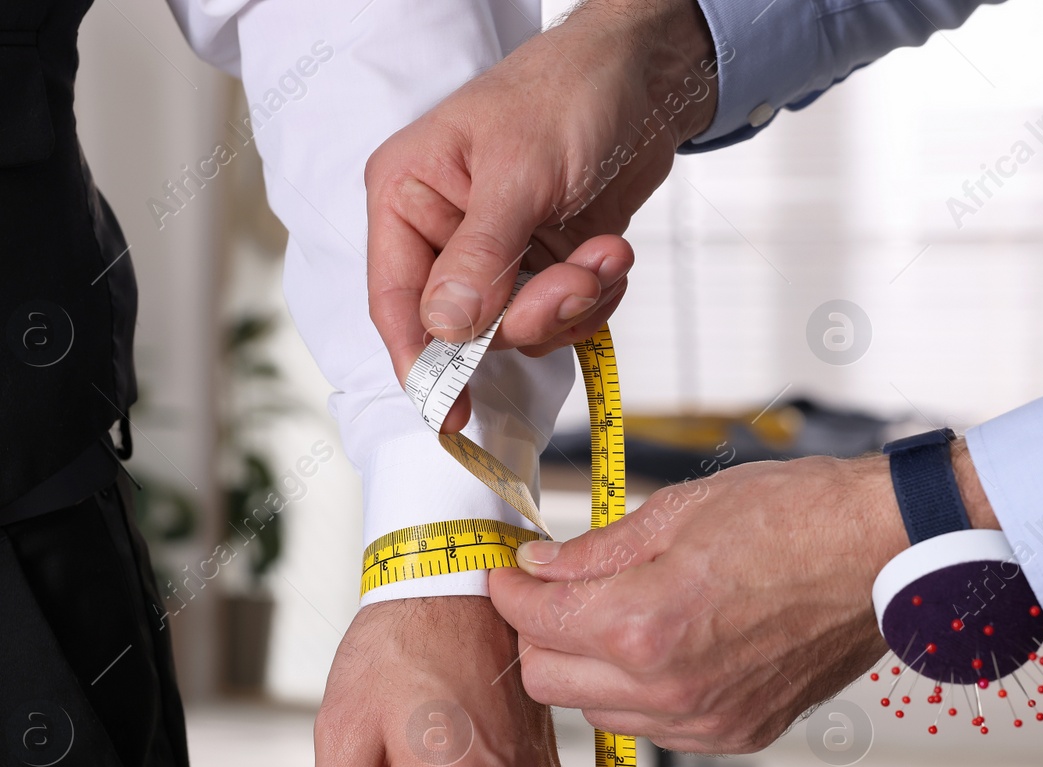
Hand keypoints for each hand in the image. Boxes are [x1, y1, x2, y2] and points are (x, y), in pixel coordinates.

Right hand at [365, 0, 718, 430]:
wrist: (646, 76)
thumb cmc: (568, 92)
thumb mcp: (519, 173)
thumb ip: (480, 257)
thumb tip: (445, 329)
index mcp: (408, 198)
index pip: (395, 301)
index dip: (422, 363)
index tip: (452, 414)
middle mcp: (444, 233)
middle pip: (467, 329)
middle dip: (531, 316)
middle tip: (576, 280)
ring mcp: (497, 254)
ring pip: (519, 330)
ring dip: (572, 304)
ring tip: (604, 254)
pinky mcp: (544, 264)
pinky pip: (560, 317)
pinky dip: (593, 299)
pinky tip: (612, 254)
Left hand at [488, 456, 906, 750]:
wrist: (883, 553)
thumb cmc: (797, 518)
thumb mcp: (678, 510)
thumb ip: (595, 551)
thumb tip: (541, 567)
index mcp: (643, 624)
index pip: (532, 622)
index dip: (509, 589)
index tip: (511, 572)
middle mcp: (668, 687)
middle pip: (547, 682)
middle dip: (539, 635)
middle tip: (556, 594)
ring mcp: (705, 721)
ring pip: (595, 713)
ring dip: (587, 670)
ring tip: (616, 618)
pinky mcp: (737, 735)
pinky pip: (653, 728)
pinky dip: (640, 694)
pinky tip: (666, 648)